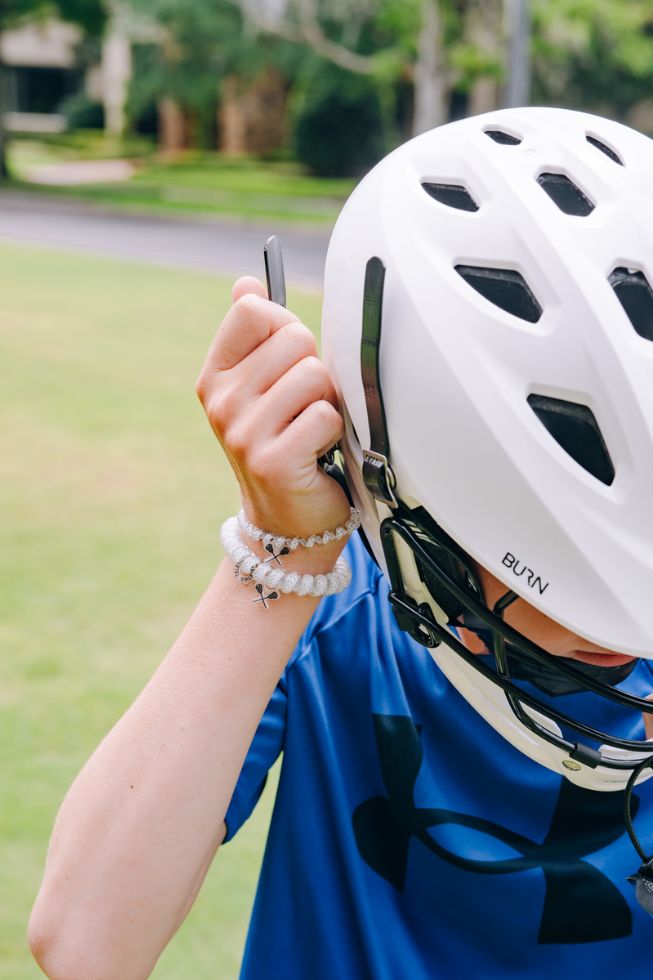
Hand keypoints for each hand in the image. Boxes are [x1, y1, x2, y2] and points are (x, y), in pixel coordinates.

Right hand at [196, 277, 351, 540]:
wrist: (286, 521)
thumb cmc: (283, 442)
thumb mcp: (261, 388)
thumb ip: (256, 336)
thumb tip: (247, 282)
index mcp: (215, 376)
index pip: (252, 310)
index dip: (284, 327)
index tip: (287, 359)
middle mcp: (222, 402)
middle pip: (294, 338)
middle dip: (313, 369)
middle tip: (303, 406)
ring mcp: (243, 433)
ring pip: (314, 377)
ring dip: (327, 403)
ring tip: (311, 429)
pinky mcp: (273, 461)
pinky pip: (326, 416)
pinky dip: (333, 433)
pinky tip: (318, 453)